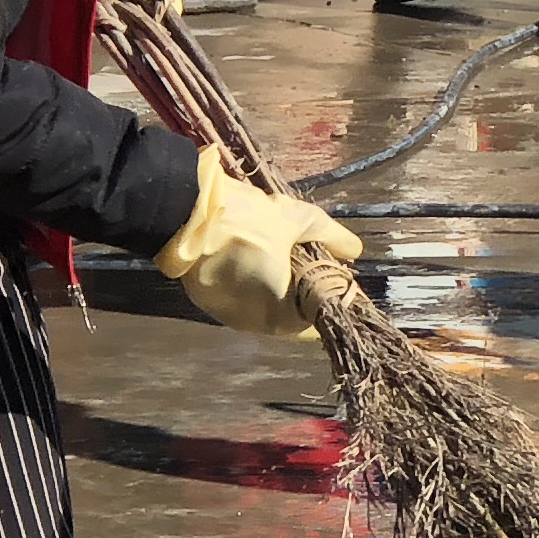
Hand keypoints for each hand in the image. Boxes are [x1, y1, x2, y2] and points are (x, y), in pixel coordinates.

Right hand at [151, 147, 362, 335]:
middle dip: (308, 292)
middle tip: (314, 260)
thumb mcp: (298, 220)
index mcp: (282, 315)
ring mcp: (230, 317)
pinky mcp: (211, 304)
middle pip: (295, 317)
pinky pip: (245, 301)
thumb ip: (332, 237)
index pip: (321, 322)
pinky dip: (258, 286)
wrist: (184, 212)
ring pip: (269, 309)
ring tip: (287, 257)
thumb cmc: (246, 219)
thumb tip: (355, 251)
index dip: (335, 299)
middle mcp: (256, 325)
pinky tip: (261, 261)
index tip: (340, 276)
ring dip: (282, 290)